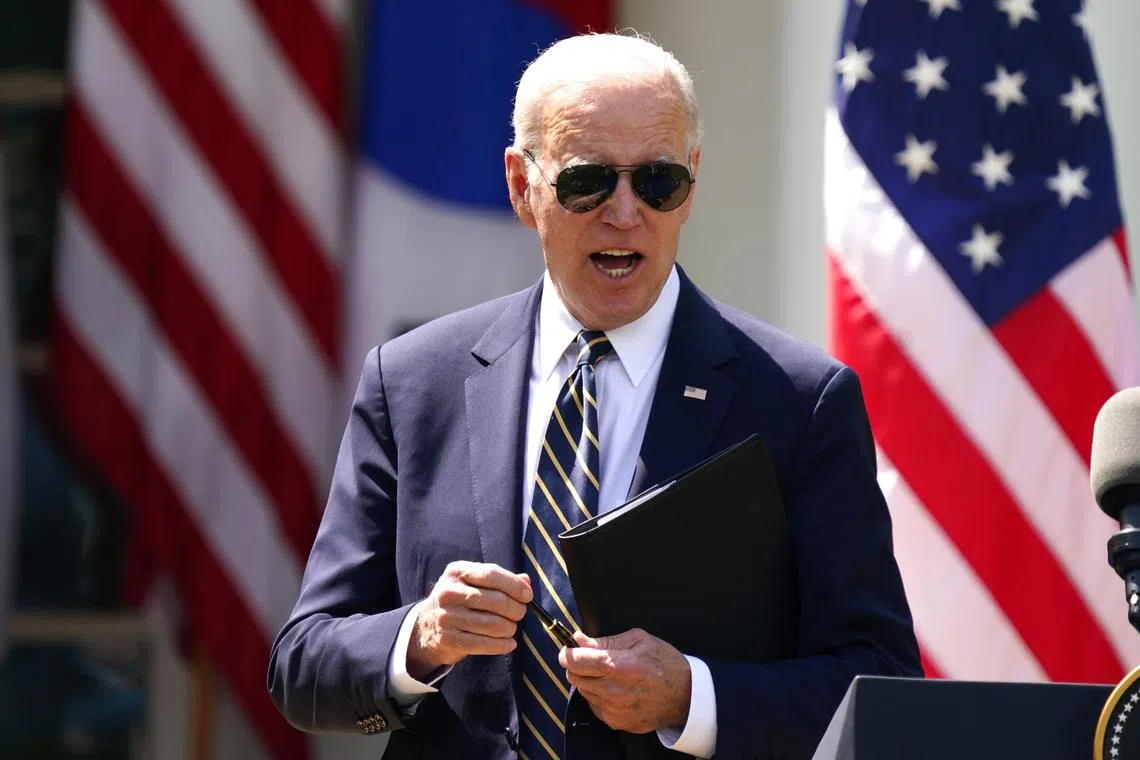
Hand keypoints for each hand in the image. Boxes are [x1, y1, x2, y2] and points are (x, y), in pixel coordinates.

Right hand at [407, 561, 531, 678]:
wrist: (427, 626)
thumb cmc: (460, 600)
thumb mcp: (473, 582)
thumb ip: (499, 579)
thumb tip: (526, 581)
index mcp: (456, 572)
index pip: (491, 574)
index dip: (514, 585)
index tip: (528, 596)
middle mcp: (448, 592)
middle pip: (494, 600)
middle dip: (515, 609)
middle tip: (521, 614)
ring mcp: (446, 616)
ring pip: (491, 624)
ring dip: (510, 628)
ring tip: (512, 628)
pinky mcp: (448, 639)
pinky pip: (483, 644)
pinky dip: (502, 645)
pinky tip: (509, 644)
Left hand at [560, 628, 691, 733]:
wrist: (686, 696)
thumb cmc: (664, 663)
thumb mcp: (639, 640)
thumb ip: (605, 640)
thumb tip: (579, 639)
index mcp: (618, 666)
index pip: (576, 661)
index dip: (567, 653)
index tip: (568, 649)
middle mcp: (613, 691)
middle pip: (574, 677)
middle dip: (578, 666)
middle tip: (592, 660)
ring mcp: (614, 710)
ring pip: (583, 692)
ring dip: (590, 681)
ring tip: (611, 674)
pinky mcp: (616, 722)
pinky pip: (595, 706)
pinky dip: (599, 696)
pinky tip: (617, 689)